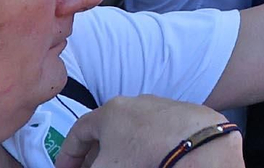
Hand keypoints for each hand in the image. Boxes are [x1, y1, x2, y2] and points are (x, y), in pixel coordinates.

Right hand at [55, 95, 239, 167]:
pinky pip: (157, 132)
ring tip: (121, 166)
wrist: (196, 146)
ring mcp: (161, 106)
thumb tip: (96, 165)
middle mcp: (135, 102)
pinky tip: (150, 159)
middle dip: (95, 153)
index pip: (78, 131)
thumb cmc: (145, 154)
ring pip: (132, 130)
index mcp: (110, 111)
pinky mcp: (184, 115)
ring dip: (121, 150)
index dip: (67, 155)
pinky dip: (147, 146)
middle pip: (106, 129)